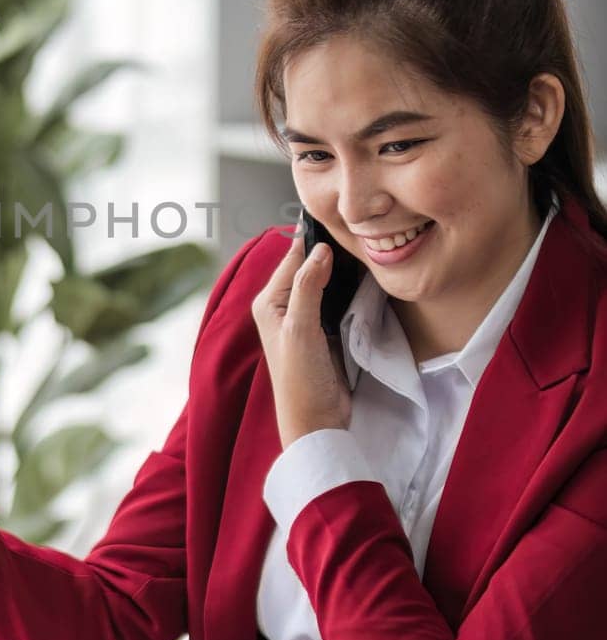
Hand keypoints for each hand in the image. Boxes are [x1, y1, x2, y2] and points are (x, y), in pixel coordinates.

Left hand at [250, 229, 352, 450]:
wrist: (317, 422)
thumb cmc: (300, 380)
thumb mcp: (301, 329)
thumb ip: (308, 287)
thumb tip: (320, 250)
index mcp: (269, 302)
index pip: (293, 257)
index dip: (315, 238)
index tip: (341, 217)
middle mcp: (285, 306)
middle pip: (310, 266)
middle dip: (332, 251)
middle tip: (362, 232)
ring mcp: (306, 318)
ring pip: (327, 281)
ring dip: (344, 269)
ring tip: (368, 250)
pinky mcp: (326, 330)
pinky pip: (339, 299)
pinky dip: (351, 288)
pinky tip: (369, 279)